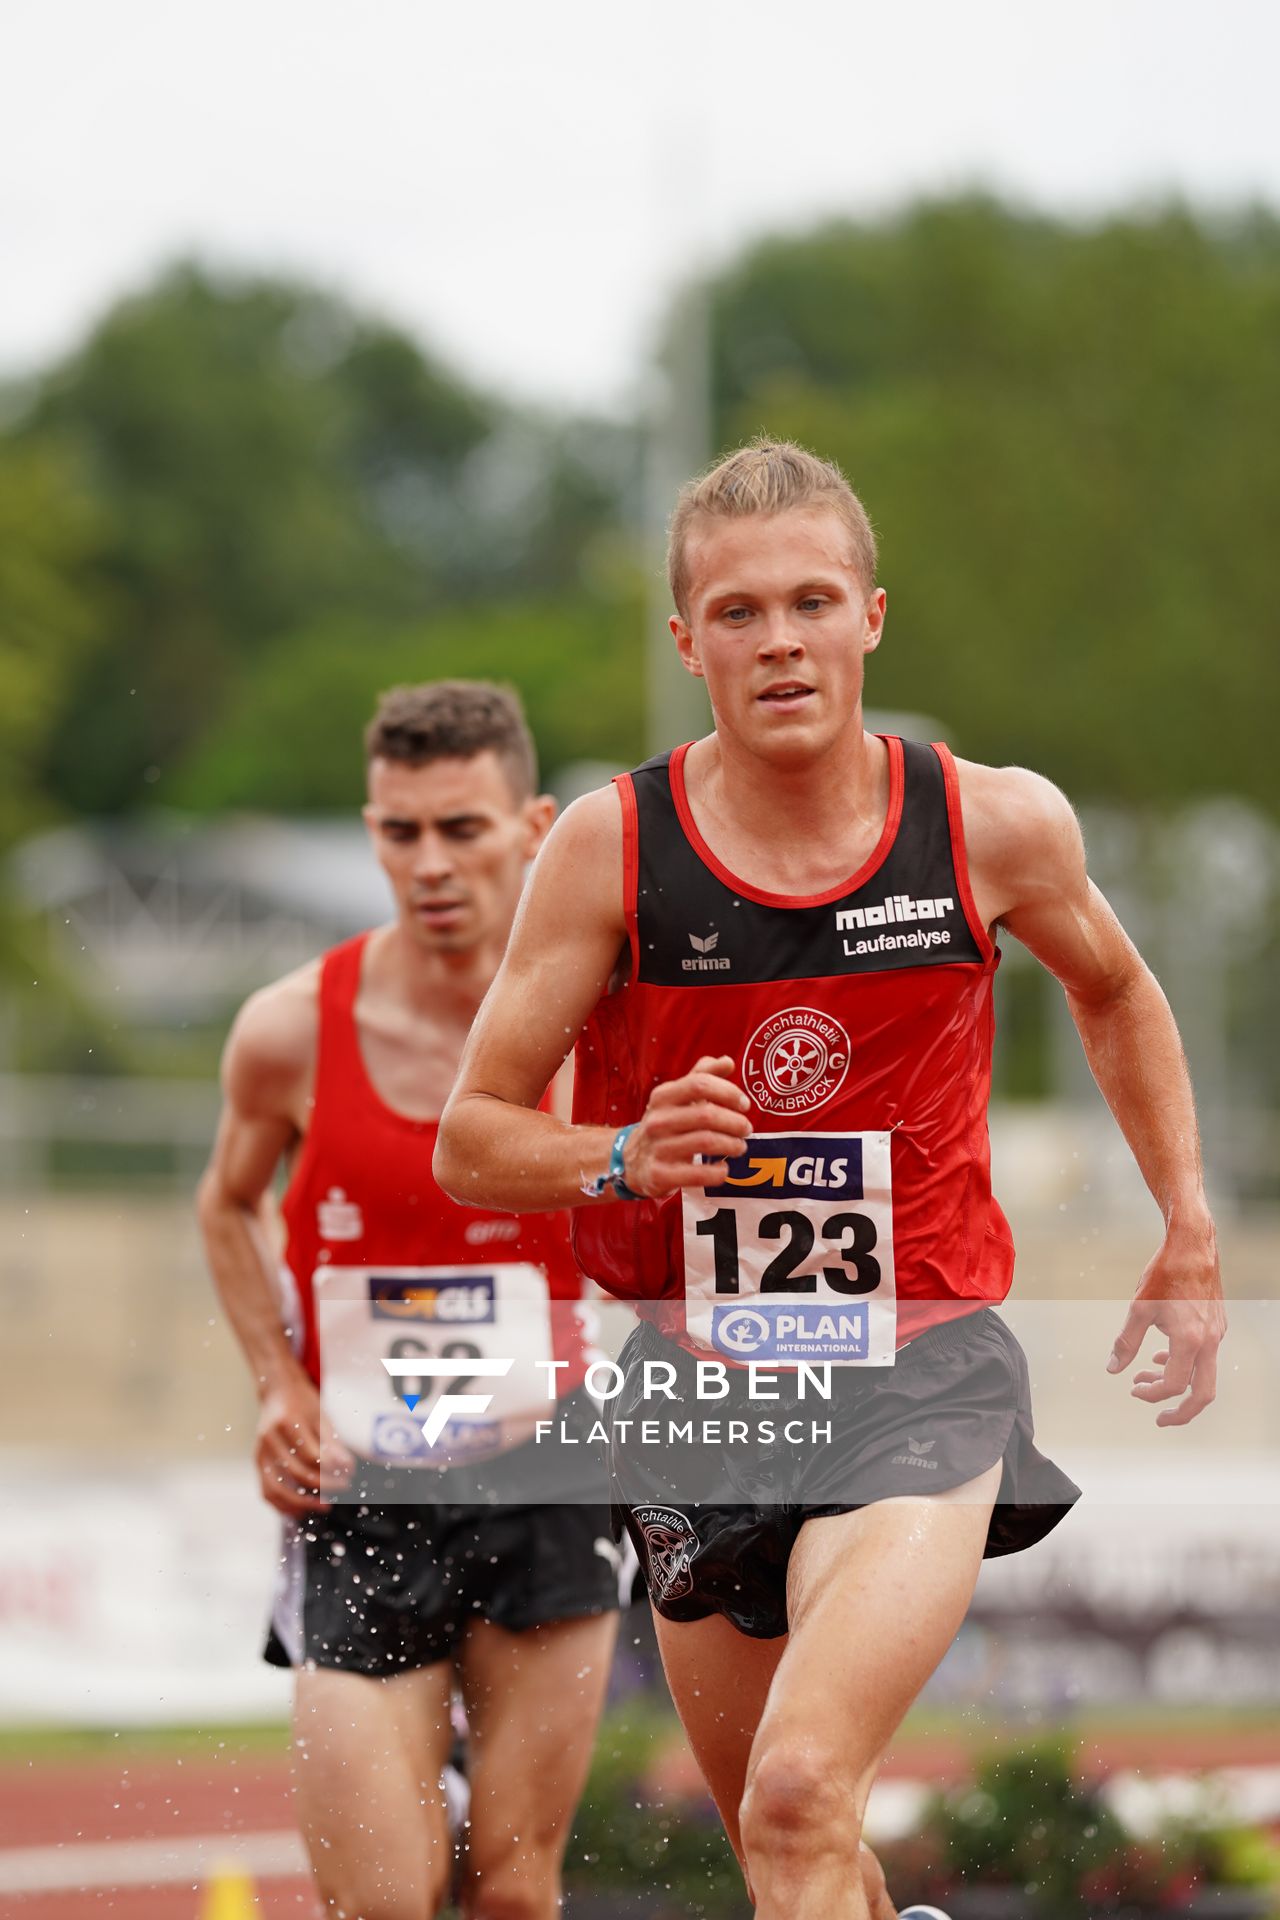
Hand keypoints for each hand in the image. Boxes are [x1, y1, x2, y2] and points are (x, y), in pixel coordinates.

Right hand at [255, 1371, 354, 1513]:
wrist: (276, 1391)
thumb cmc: (302, 1402)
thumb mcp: (321, 1416)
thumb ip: (333, 1443)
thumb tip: (348, 1468)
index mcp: (287, 1422)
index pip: (312, 1455)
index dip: (333, 1469)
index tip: (350, 1474)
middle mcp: (269, 1439)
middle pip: (296, 1473)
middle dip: (323, 1486)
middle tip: (344, 1488)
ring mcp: (260, 1452)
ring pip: (277, 1488)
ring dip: (302, 1503)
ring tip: (325, 1506)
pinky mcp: (258, 1462)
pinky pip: (266, 1491)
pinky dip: (283, 1505)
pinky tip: (302, 1510)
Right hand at [622, 1055, 752, 1198]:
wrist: (632, 1161)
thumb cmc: (665, 1124)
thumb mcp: (676, 1097)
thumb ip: (702, 1076)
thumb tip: (727, 1061)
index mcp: (663, 1097)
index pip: (699, 1084)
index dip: (728, 1092)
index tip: (744, 1104)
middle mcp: (658, 1120)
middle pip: (706, 1115)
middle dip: (735, 1122)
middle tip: (746, 1129)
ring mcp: (658, 1148)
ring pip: (706, 1142)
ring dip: (732, 1145)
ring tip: (740, 1147)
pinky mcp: (660, 1174)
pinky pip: (697, 1174)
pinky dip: (717, 1172)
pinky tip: (723, 1168)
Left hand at [1106, 1218, 1225, 1425]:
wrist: (1192, 1244)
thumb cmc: (1165, 1273)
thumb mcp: (1138, 1308)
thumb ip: (1126, 1343)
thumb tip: (1112, 1369)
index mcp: (1189, 1341)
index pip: (1173, 1385)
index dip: (1152, 1395)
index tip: (1133, 1389)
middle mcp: (1209, 1342)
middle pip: (1203, 1394)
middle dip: (1182, 1412)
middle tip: (1161, 1419)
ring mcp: (1216, 1335)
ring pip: (1204, 1375)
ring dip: (1178, 1383)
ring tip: (1147, 1379)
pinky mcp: (1216, 1325)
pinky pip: (1204, 1356)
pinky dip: (1184, 1364)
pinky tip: (1161, 1355)